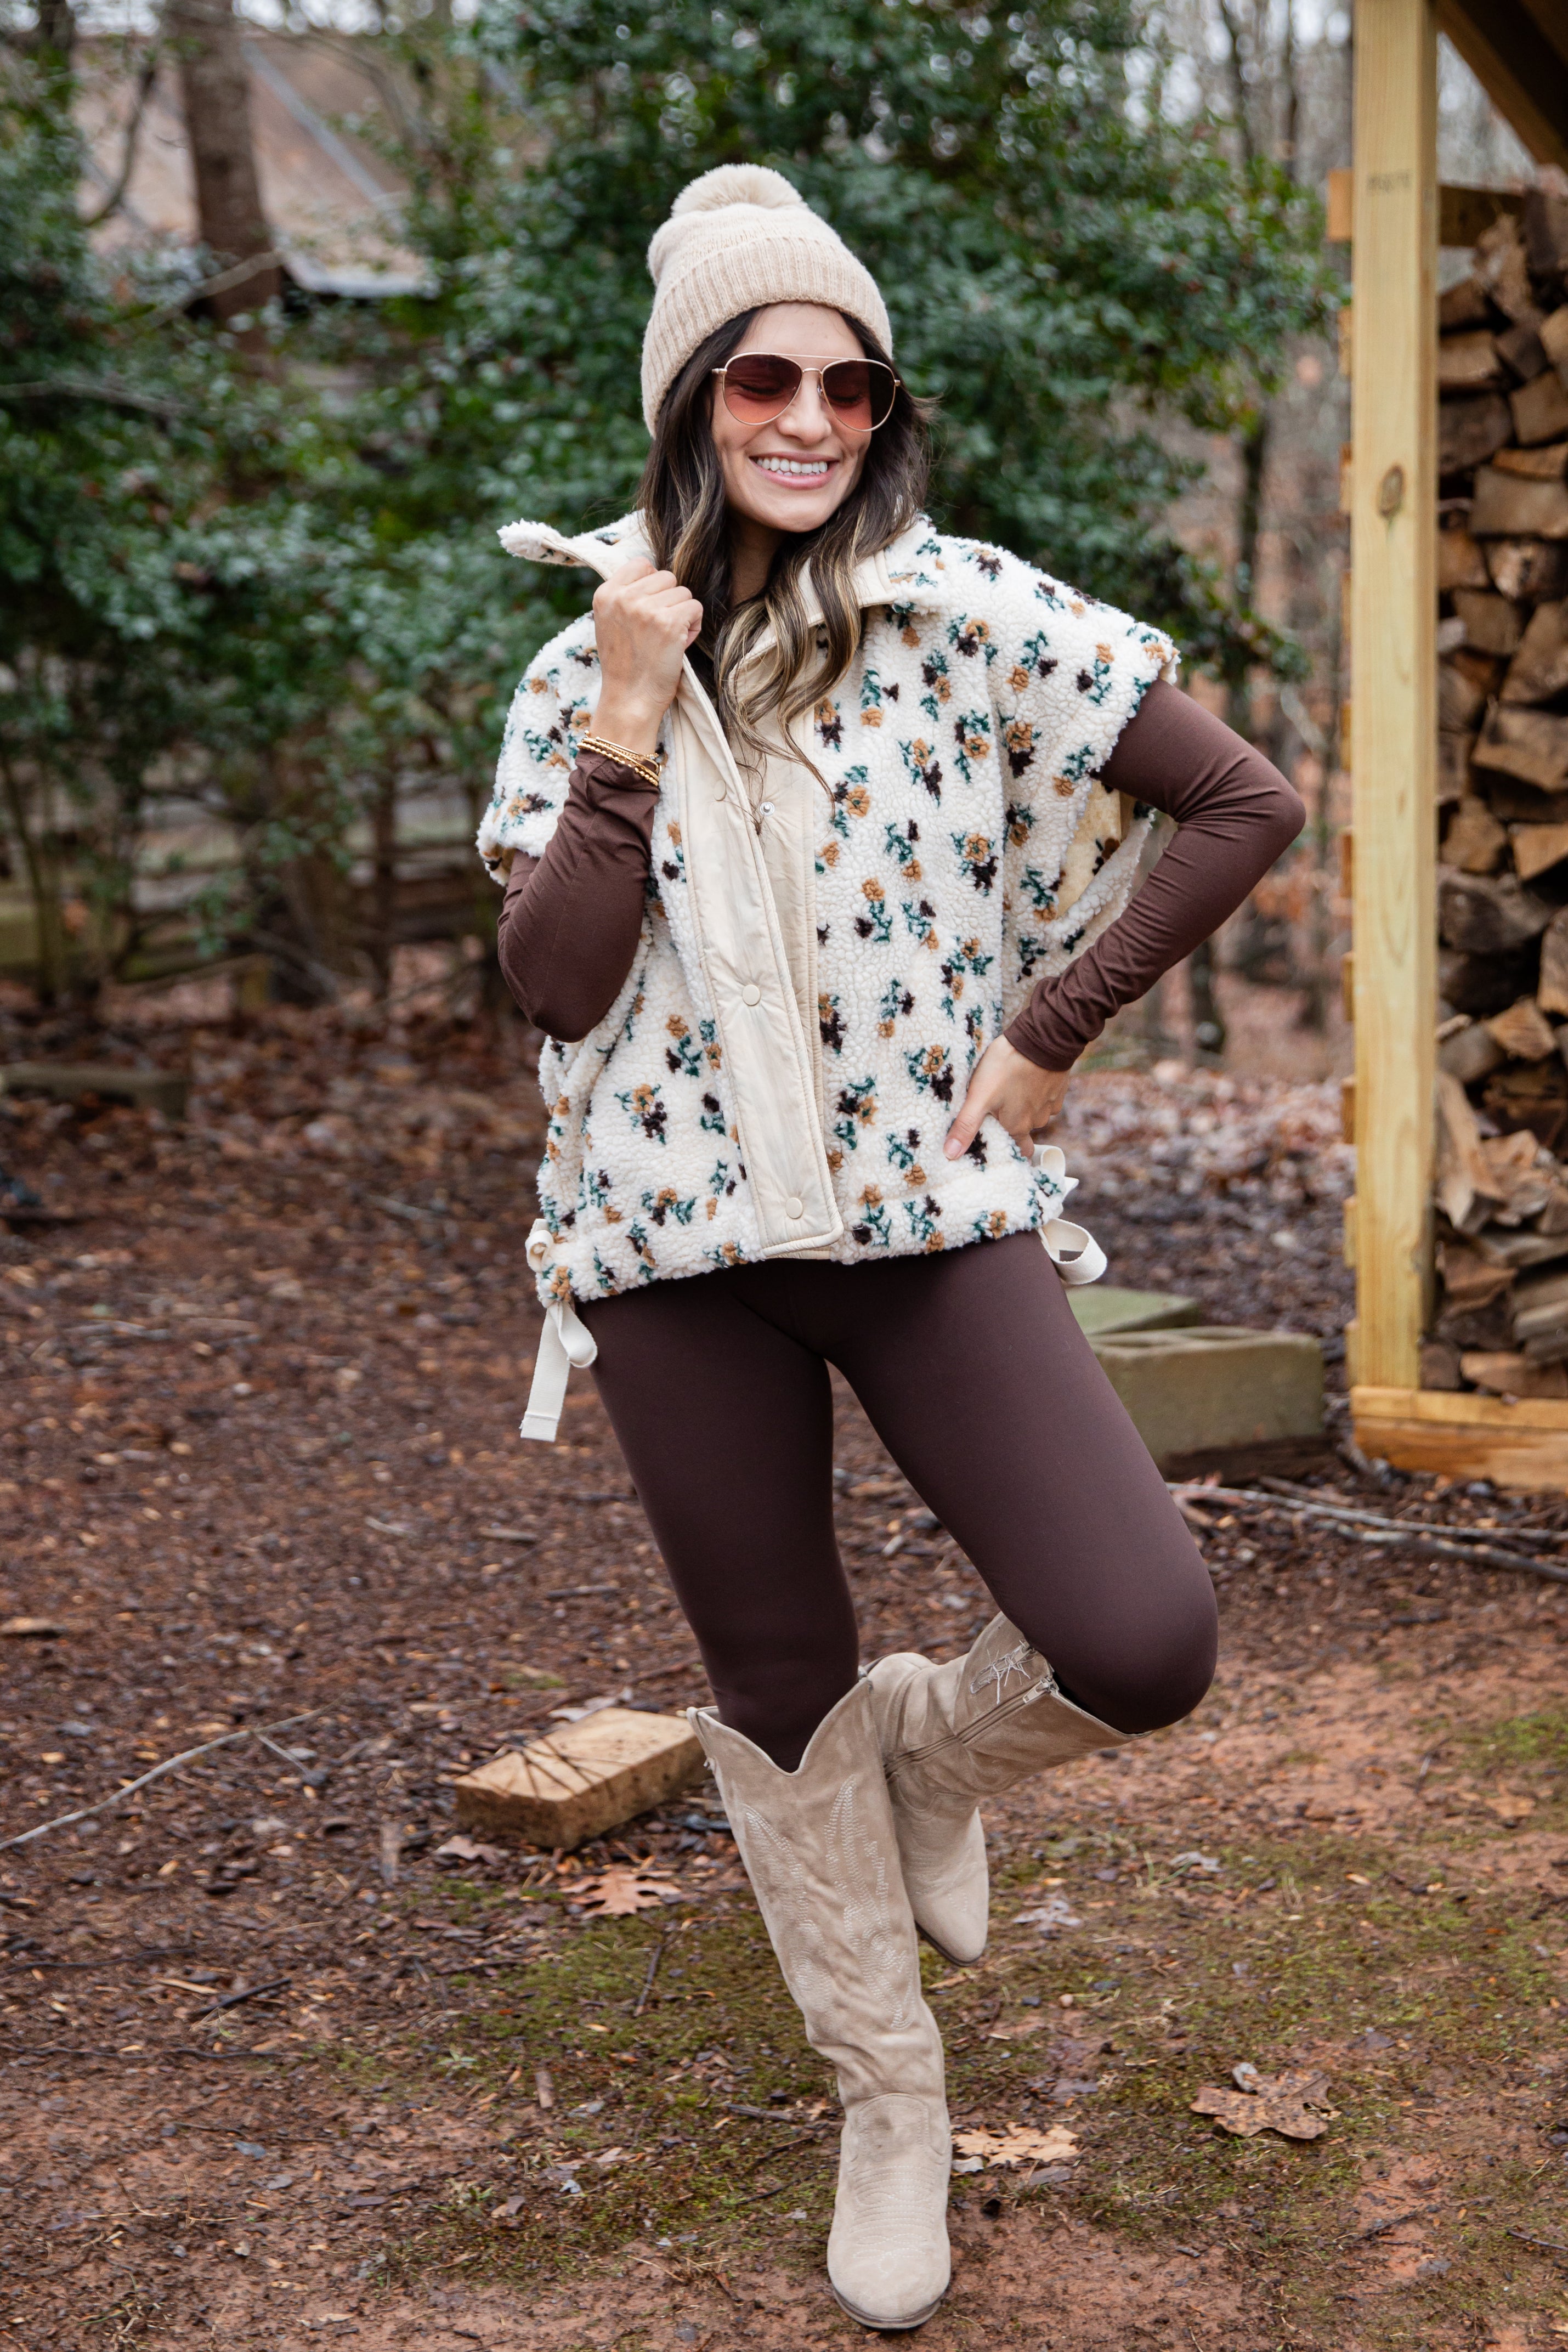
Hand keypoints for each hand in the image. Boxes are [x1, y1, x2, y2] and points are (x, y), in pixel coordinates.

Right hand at [591, 559, 703, 755]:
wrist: (629, 700)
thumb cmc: (625, 666)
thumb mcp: (611, 623)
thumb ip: (625, 597)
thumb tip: (652, 574)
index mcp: (605, 594)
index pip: (641, 564)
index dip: (653, 585)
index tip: (649, 610)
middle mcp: (623, 597)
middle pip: (666, 577)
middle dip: (669, 601)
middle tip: (659, 630)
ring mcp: (645, 608)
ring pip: (683, 591)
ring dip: (683, 614)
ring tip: (668, 639)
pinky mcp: (668, 622)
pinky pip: (695, 607)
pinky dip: (694, 626)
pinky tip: (680, 643)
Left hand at [944, 1033, 1069, 1160]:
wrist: (1042, 1039)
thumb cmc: (1007, 1067)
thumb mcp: (979, 1096)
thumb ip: (966, 1126)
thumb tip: (950, 1154)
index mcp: (1018, 1127)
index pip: (1020, 1151)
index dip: (1011, 1149)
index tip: (1000, 1142)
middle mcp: (1037, 1120)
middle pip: (1024, 1129)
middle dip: (1013, 1122)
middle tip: (998, 1107)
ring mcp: (1051, 1104)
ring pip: (1035, 1112)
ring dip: (1024, 1105)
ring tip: (1009, 1088)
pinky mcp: (1058, 1087)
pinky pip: (1046, 1096)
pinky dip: (1036, 1090)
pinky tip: (1025, 1078)